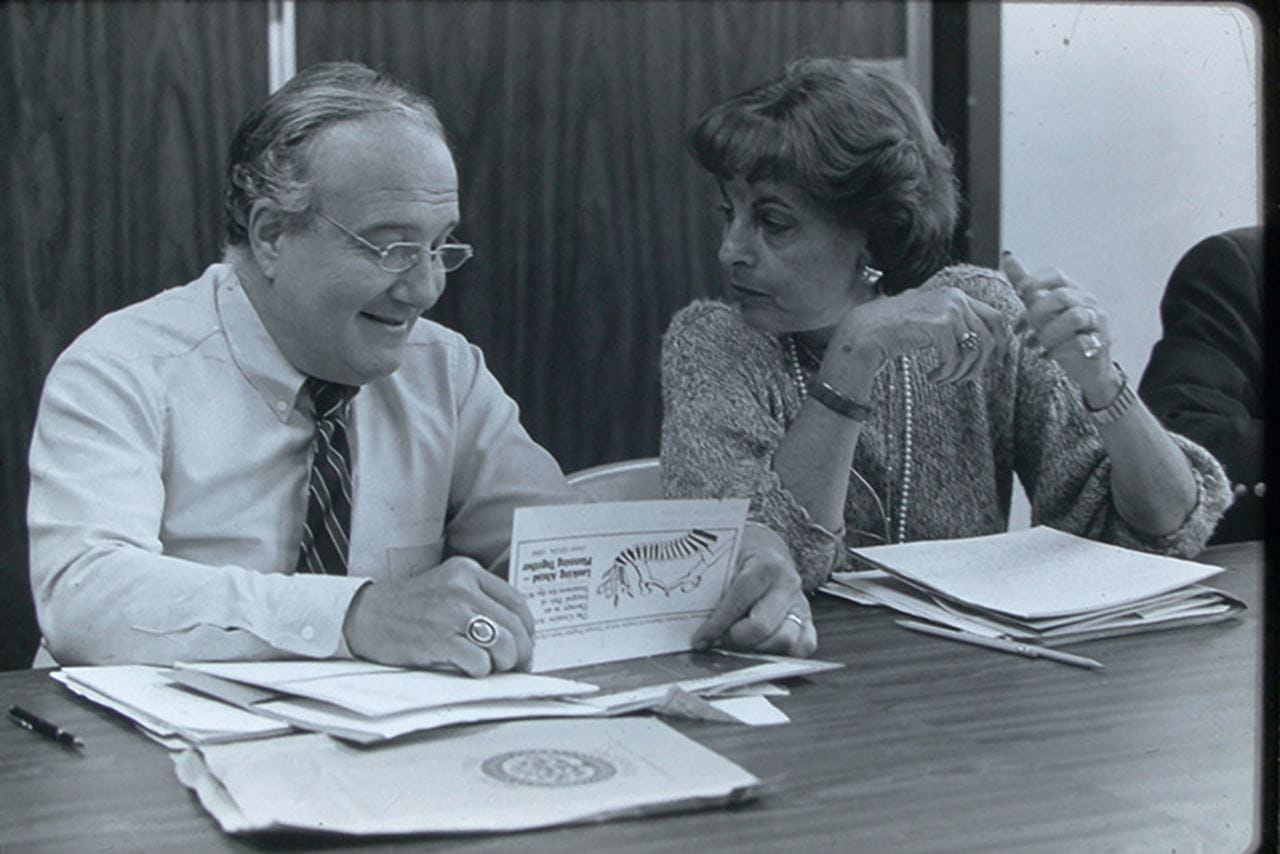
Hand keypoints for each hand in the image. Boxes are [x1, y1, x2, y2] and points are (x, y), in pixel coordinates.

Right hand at [342, 556, 534, 675]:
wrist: (365, 616)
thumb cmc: (408, 608)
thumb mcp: (447, 587)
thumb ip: (478, 600)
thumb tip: (515, 633)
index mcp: (468, 572)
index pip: (517, 602)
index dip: (528, 629)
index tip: (526, 644)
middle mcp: (463, 588)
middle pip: (515, 626)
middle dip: (521, 652)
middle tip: (516, 665)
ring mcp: (451, 612)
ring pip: (503, 644)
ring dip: (503, 663)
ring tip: (491, 668)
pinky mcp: (439, 638)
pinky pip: (479, 662)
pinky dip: (480, 671)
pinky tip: (468, 669)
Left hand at [692, 523, 816, 656]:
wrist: (767, 548)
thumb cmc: (740, 556)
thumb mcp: (724, 561)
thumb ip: (711, 587)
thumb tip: (688, 619)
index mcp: (766, 564)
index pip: (739, 600)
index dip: (716, 624)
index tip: (700, 639)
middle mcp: (787, 583)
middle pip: (762, 626)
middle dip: (735, 640)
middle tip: (718, 642)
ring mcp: (800, 602)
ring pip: (785, 640)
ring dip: (757, 650)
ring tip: (737, 646)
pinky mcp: (807, 618)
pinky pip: (804, 645)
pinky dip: (782, 654)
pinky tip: (760, 649)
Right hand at [825, 286, 1010, 394]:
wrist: (865, 332)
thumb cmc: (893, 331)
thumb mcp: (928, 321)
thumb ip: (953, 324)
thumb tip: (980, 342)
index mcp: (955, 295)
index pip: (995, 317)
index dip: (1002, 341)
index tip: (997, 361)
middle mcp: (955, 298)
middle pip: (989, 337)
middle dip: (980, 364)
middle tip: (963, 380)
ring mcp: (948, 309)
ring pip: (974, 351)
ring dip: (960, 372)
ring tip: (943, 380)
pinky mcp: (938, 325)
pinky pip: (955, 358)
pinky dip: (946, 373)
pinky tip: (932, 377)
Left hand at [1002, 253, 1121, 404]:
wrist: (1087, 365)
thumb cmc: (1061, 333)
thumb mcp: (1041, 308)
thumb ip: (1027, 285)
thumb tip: (1007, 256)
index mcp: (1073, 290)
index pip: (1056, 275)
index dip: (1034, 281)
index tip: (1018, 293)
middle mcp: (1088, 302)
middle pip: (1062, 296)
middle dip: (1038, 311)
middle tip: (1024, 328)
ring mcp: (1097, 322)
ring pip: (1074, 317)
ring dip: (1048, 332)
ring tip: (1036, 344)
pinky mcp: (1100, 343)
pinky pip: (1080, 343)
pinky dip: (1058, 350)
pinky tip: (1046, 356)